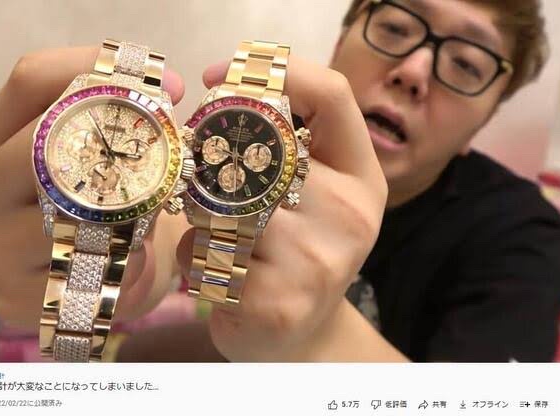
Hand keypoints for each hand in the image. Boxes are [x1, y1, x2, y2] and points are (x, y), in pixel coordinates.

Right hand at [0, 45, 186, 330]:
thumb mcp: (102, 155)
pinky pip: (91, 270)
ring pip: (74, 212)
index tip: (171, 88)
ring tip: (152, 217)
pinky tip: (135, 262)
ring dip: (132, 213)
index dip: (102, 70)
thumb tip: (173, 87)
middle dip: (123, 148)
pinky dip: (129, 264)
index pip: (33, 78)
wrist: (100, 280)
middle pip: (49, 143)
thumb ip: (124, 113)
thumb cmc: (104, 207)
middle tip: (175, 157)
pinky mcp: (18, 298)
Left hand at [177, 56, 387, 360]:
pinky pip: (206, 256)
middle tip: (205, 182)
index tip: (218, 76)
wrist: (301, 337)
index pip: (332, 95)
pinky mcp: (276, 303)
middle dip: (216, 163)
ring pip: (222, 205)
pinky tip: (218, 277)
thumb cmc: (300, 253)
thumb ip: (289, 145)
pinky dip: (196, 262)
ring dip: (203, 221)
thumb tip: (222, 85)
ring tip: (220, 243)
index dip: (274, 72)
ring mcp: (318, 262)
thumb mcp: (316, 195)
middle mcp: (351, 214)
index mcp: (363, 177)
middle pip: (260, 149)